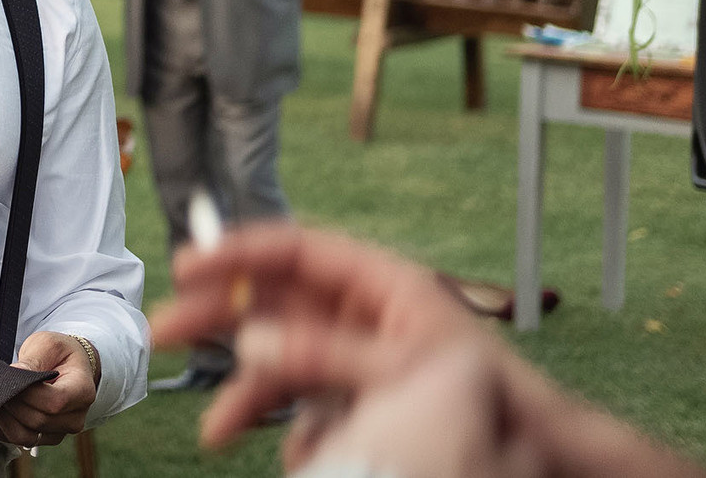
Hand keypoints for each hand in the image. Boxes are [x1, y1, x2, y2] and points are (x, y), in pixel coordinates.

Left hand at [0, 331, 96, 447]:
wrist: (66, 366)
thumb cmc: (58, 354)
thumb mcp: (47, 345)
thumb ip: (33, 360)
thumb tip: (15, 374)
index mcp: (82, 391)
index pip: (54, 402)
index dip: (27, 394)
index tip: (11, 378)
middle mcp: (75, 418)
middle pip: (37, 420)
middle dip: (12, 403)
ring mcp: (60, 432)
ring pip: (25, 437)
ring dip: (4, 418)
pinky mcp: (45, 438)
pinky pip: (18, 441)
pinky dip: (2, 428)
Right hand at [157, 227, 705, 477]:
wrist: (540, 455)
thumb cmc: (496, 399)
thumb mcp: (402, 369)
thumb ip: (326, 353)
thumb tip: (255, 341)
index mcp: (380, 285)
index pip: (295, 249)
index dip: (238, 251)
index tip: (190, 263)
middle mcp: (362, 314)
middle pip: (272, 300)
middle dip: (216, 317)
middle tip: (165, 328)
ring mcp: (357, 358)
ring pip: (279, 357)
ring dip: (241, 391)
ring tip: (216, 429)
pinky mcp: (357, 401)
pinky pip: (301, 403)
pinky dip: (280, 426)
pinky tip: (280, 451)